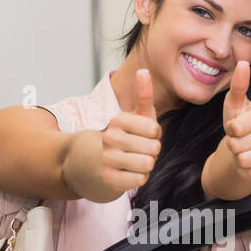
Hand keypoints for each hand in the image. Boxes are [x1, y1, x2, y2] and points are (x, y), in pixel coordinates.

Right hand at [64, 68, 161, 200]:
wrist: (95, 163)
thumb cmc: (125, 137)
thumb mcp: (135, 116)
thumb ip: (143, 94)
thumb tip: (143, 70)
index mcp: (118, 120)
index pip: (153, 129)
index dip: (155, 134)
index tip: (145, 134)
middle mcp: (110, 138)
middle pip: (153, 148)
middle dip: (152, 151)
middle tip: (141, 150)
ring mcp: (108, 159)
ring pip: (147, 164)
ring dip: (147, 165)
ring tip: (136, 160)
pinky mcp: (108, 178)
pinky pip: (140, 180)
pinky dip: (140, 178)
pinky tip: (130, 173)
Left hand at [222, 60, 250, 183]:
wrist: (243, 149)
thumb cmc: (238, 125)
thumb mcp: (233, 105)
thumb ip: (238, 86)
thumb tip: (243, 62)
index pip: (236, 128)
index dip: (229, 131)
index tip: (234, 128)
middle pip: (239, 146)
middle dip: (233, 146)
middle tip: (238, 142)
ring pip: (246, 161)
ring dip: (239, 159)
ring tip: (244, 152)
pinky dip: (247, 172)